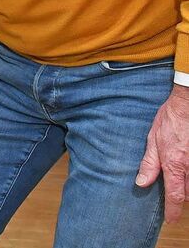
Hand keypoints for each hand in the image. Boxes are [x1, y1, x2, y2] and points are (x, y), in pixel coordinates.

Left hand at [137, 85, 188, 221]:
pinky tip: (185, 168)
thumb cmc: (169, 120)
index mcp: (174, 164)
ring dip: (187, 186)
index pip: (175, 196)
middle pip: (187, 193)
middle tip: (171, 191)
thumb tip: (141, 183)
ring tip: (178, 177)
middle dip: (180, 196)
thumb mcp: (152, 140)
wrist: (186, 105)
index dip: (172, 211)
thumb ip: (149, 164)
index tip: (170, 220)